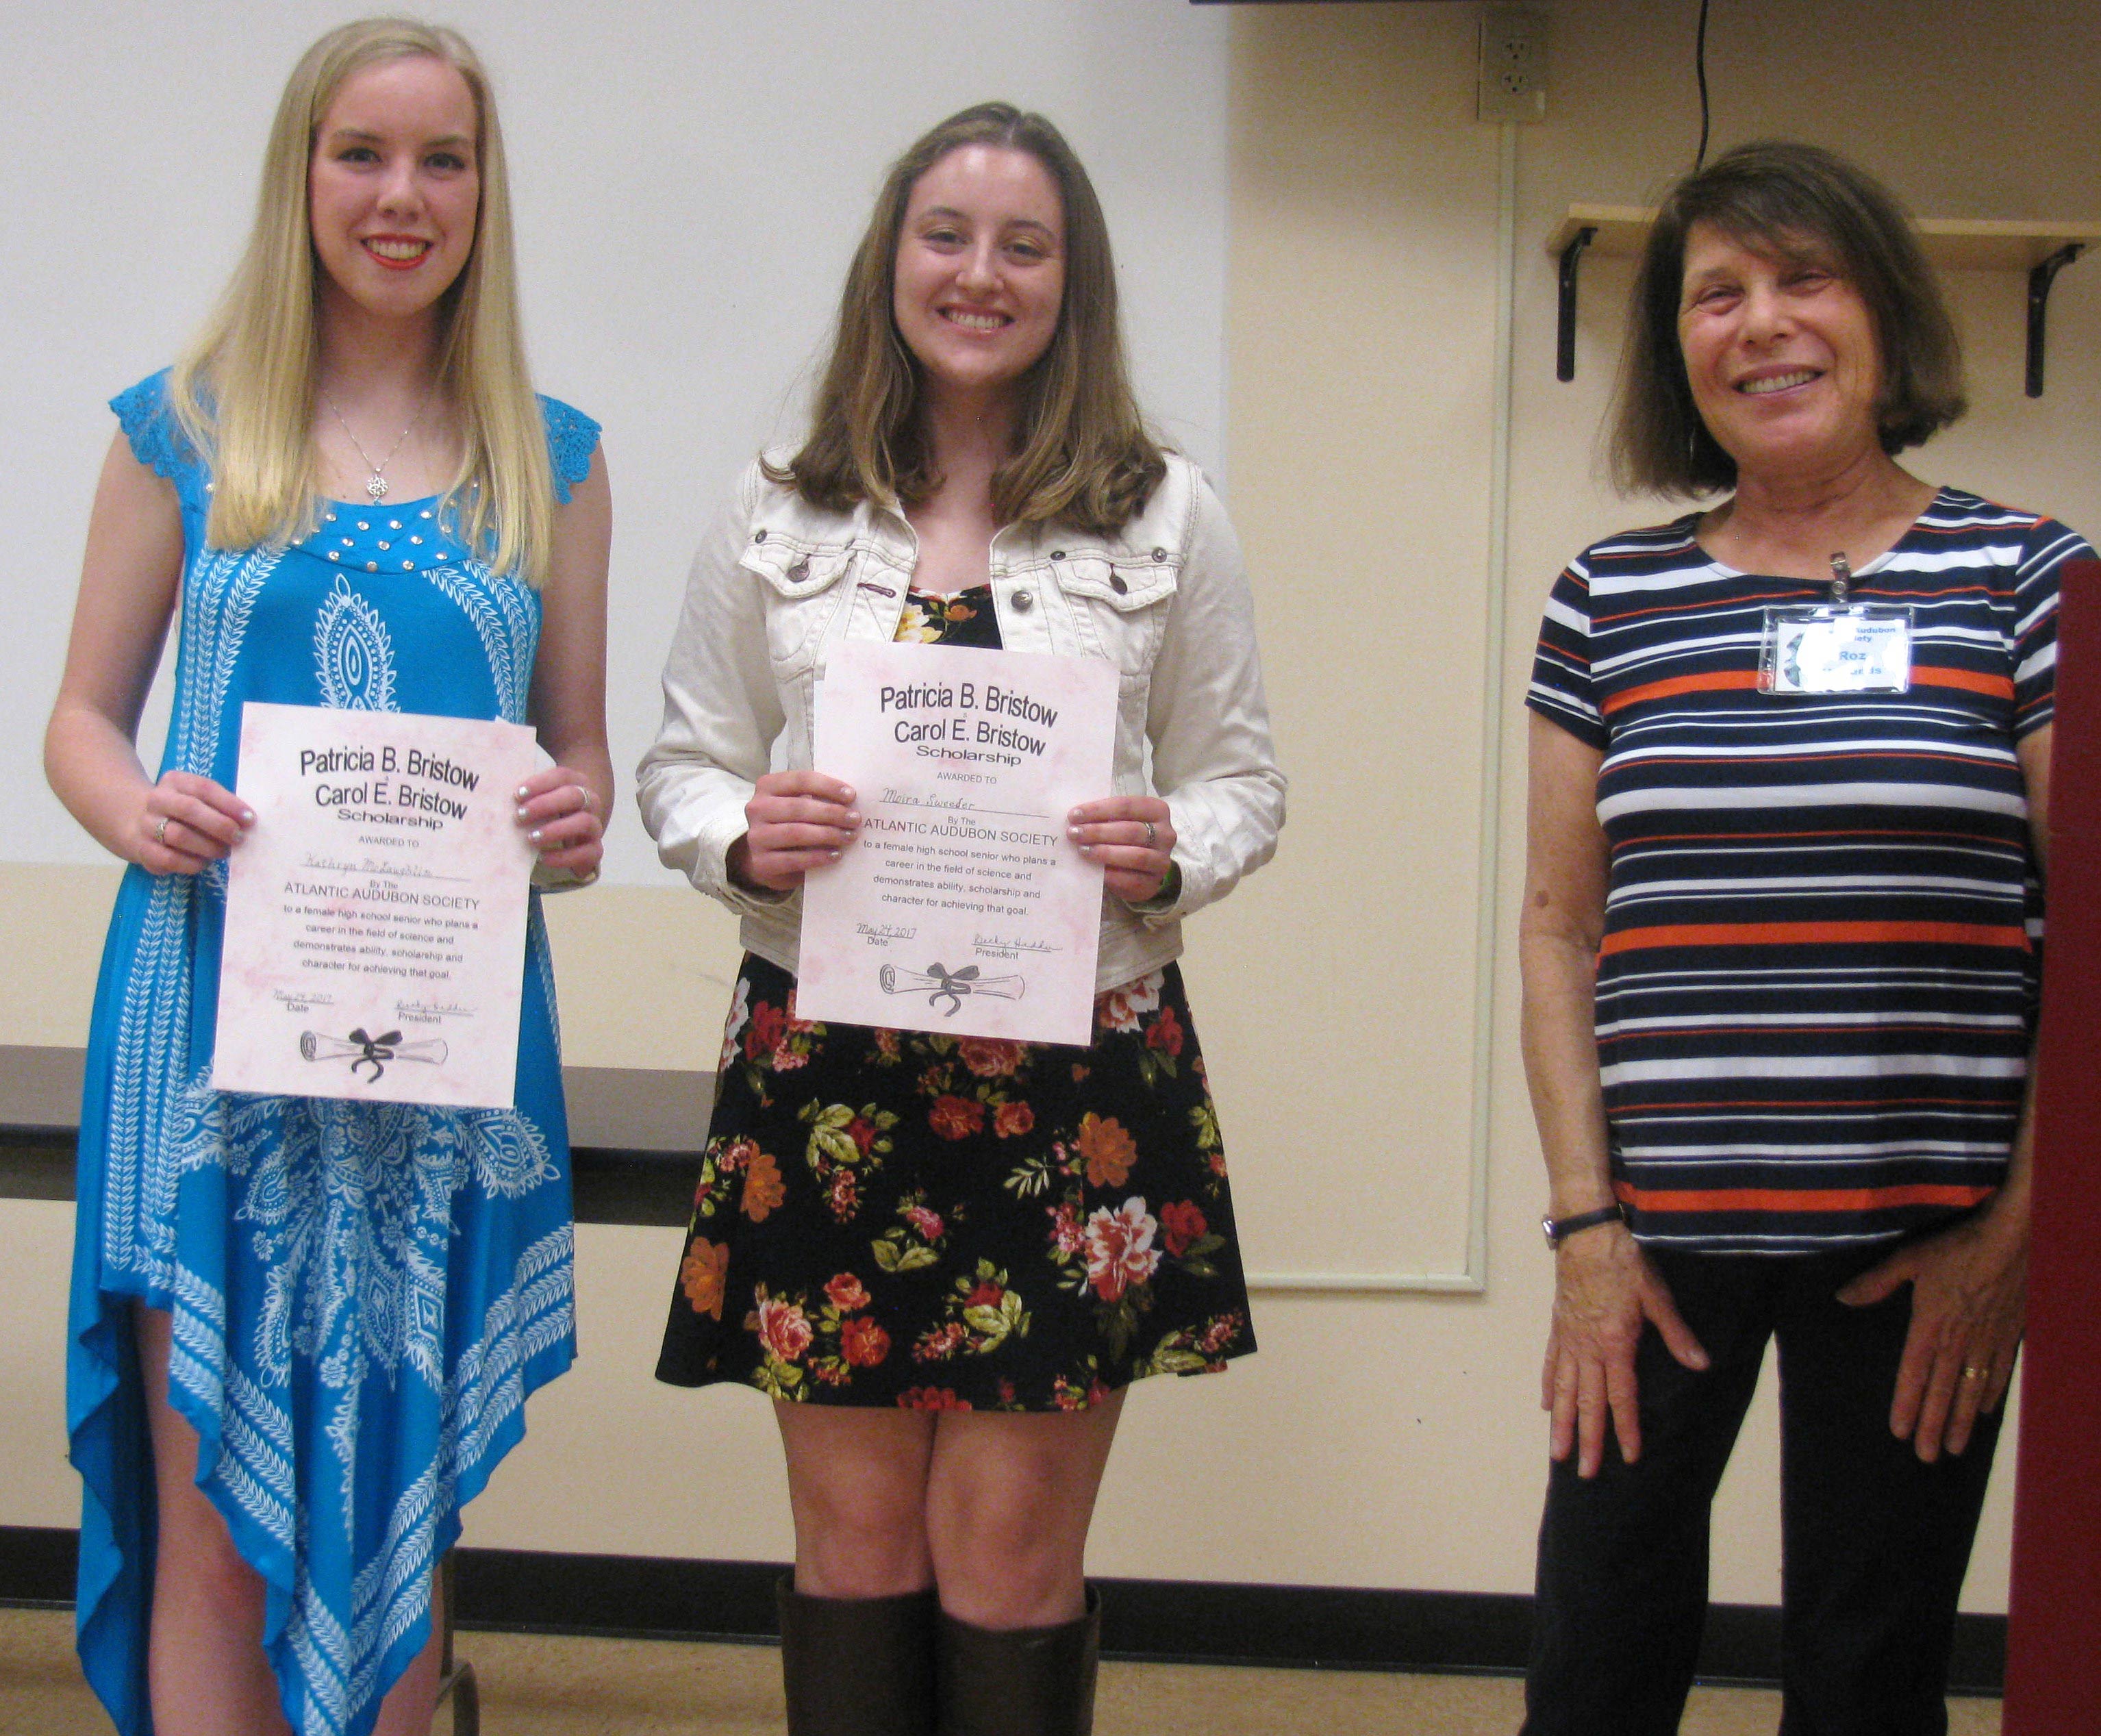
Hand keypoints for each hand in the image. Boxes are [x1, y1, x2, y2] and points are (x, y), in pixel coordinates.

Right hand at [135, 771, 251, 874]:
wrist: (138, 822)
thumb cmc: (183, 810)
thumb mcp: (199, 798)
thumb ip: (220, 805)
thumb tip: (248, 822)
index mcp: (175, 781)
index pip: (204, 787)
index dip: (229, 804)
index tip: (250, 819)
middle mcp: (157, 799)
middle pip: (189, 809)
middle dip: (219, 825)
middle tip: (239, 838)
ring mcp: (146, 824)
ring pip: (179, 835)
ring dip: (208, 846)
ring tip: (223, 852)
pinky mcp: (142, 849)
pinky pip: (169, 859)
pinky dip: (192, 863)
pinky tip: (204, 862)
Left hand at [515, 766, 605, 882]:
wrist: (568, 843)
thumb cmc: (545, 816)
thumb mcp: (537, 802)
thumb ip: (525, 795)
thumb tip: (494, 789)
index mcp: (576, 784)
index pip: (563, 776)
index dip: (541, 783)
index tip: (517, 795)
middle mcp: (589, 802)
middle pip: (574, 795)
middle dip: (545, 804)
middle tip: (520, 816)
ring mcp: (594, 826)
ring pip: (584, 822)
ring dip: (556, 829)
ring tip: (531, 838)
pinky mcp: (595, 850)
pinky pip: (586, 853)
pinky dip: (563, 856)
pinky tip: (542, 858)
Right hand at [731, 770, 858, 892]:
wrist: (764, 859)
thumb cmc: (789, 824)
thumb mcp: (798, 806)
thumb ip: (817, 799)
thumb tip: (850, 801)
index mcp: (767, 787)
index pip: (800, 780)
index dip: (827, 786)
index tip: (851, 795)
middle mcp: (757, 809)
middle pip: (798, 807)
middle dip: (831, 813)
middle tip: (854, 819)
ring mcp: (756, 837)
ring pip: (796, 833)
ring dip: (828, 834)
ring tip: (849, 836)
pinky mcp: (761, 863)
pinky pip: (794, 859)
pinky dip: (818, 857)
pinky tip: (835, 855)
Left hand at [1067, 795, 1174, 902]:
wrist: (1141, 869)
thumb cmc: (1126, 838)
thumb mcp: (1120, 821)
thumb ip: (1104, 816)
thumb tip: (1075, 818)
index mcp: (1157, 811)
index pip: (1127, 806)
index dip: (1099, 809)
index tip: (1074, 815)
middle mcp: (1165, 834)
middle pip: (1131, 831)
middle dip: (1098, 831)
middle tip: (1074, 833)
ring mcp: (1162, 860)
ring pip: (1135, 855)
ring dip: (1105, 852)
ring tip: (1082, 850)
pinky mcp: (1153, 883)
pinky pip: (1132, 880)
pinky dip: (1111, 875)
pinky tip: (1094, 871)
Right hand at [1543, 1224, 1709, 1476]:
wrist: (1586, 1232)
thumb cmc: (1623, 1260)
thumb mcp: (1657, 1294)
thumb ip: (1676, 1332)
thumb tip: (1700, 1363)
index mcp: (1615, 1343)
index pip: (1622, 1397)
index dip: (1626, 1429)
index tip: (1628, 1458)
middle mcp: (1588, 1348)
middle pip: (1587, 1402)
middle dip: (1587, 1439)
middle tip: (1584, 1472)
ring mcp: (1569, 1338)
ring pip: (1563, 1389)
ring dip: (1561, 1423)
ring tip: (1557, 1452)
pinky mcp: (1559, 1326)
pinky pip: (1551, 1364)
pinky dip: (1549, 1386)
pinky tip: (1547, 1404)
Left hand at [1837, 1209, 2026, 1461]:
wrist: (2012, 1243)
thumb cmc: (1957, 1248)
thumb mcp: (1909, 1260)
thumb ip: (1876, 1282)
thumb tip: (1842, 1297)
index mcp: (1929, 1326)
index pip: (1913, 1375)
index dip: (1905, 1405)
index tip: (1899, 1432)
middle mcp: (1958, 1343)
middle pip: (1942, 1393)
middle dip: (1933, 1427)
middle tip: (1926, 1457)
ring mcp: (1986, 1343)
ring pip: (1971, 1392)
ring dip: (1962, 1422)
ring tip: (1955, 1449)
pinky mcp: (2008, 1336)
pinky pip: (1999, 1374)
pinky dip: (1991, 1396)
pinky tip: (1985, 1413)